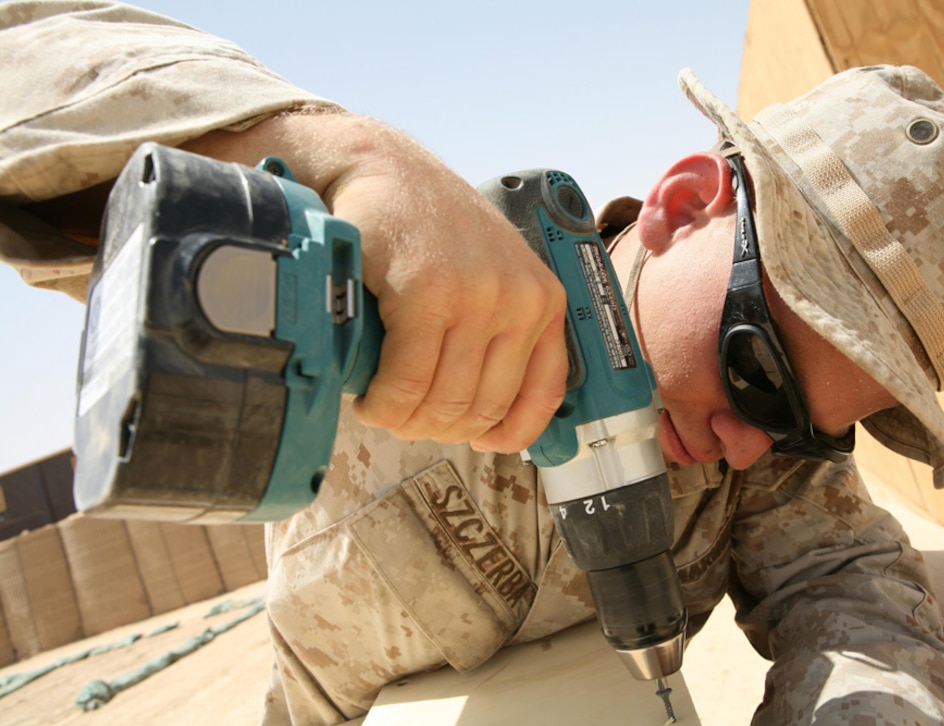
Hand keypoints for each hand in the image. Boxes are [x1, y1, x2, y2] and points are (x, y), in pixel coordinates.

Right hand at [184, 111, 568, 451]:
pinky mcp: (427, 293)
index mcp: (544, 300)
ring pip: (444, 401)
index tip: (478, 443)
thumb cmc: (431, 230)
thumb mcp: (491, 276)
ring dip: (406, 421)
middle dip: (439, 430)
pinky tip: (369, 397)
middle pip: (482, 408)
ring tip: (384, 409)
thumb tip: (489, 415)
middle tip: (408, 420)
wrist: (384, 170)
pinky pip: (407, 380)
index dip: (508, 435)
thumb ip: (502, 332)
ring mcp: (476, 295)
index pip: (543, 395)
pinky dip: (384, 402)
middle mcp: (520, 299)